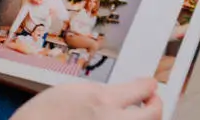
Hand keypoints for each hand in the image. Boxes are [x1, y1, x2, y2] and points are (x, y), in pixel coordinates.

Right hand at [11, 78, 161, 119]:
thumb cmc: (43, 115)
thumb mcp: (72, 93)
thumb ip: (98, 95)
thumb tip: (115, 98)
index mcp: (102, 100)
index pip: (141, 89)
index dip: (148, 85)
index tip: (149, 84)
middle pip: (153, 112)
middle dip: (156, 104)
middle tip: (153, 100)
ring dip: (146, 118)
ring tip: (141, 113)